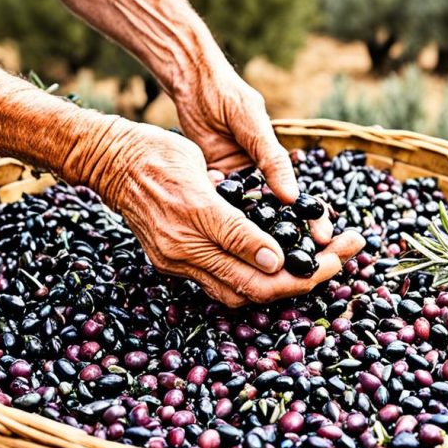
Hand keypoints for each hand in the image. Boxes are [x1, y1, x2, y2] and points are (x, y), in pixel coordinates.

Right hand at [84, 122, 363, 306]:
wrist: (108, 163)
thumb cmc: (156, 153)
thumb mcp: (198, 164)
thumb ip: (232, 218)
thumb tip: (270, 254)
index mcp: (194, 218)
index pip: (252, 254)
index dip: (292, 264)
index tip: (325, 261)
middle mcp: (183, 249)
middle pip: (252, 287)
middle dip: (301, 281)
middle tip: (339, 264)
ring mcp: (175, 262)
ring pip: (238, 294)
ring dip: (280, 288)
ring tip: (318, 270)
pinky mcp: (172, 264)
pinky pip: (219, 286)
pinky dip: (252, 284)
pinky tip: (280, 271)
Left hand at [168, 66, 334, 244]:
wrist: (193, 85)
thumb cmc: (229, 97)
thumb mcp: (253, 124)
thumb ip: (271, 159)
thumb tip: (292, 196)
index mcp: (275, 164)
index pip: (299, 199)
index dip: (312, 220)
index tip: (323, 240)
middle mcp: (257, 178)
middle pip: (275, 216)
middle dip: (285, 238)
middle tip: (290, 260)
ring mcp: (234, 183)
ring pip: (246, 216)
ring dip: (252, 234)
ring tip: (261, 256)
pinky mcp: (211, 183)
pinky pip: (217, 206)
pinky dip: (219, 215)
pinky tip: (221, 231)